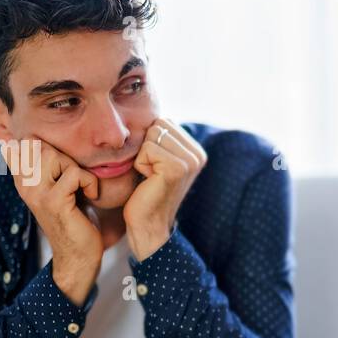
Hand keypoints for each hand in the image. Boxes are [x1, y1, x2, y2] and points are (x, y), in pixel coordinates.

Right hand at [2, 137, 102, 304]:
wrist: (78, 255)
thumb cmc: (75, 219)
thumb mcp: (59, 187)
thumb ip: (50, 166)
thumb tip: (46, 141)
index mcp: (23, 180)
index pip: (21, 144)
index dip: (43, 145)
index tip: (61, 167)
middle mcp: (24, 185)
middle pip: (39, 144)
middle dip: (64, 156)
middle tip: (76, 179)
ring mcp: (36, 193)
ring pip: (54, 155)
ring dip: (76, 168)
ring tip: (81, 188)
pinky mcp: (54, 201)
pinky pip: (74, 174)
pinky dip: (90, 183)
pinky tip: (91, 197)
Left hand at [123, 117, 208, 260]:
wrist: (148, 226)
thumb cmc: (146, 193)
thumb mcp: (157, 160)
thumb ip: (161, 138)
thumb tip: (150, 111)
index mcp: (196, 150)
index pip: (163, 122)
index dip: (150, 142)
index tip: (154, 167)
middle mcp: (198, 154)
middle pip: (158, 124)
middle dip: (146, 147)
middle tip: (151, 173)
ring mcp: (190, 161)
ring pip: (152, 134)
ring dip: (142, 156)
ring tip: (150, 177)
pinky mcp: (177, 168)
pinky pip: (147, 148)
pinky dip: (140, 164)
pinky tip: (148, 181)